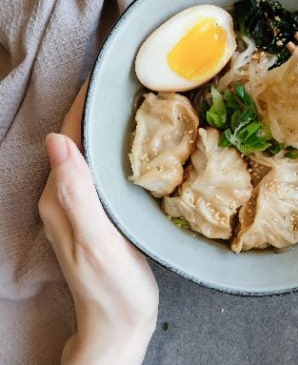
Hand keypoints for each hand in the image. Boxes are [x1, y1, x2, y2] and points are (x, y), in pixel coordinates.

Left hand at [39, 83, 158, 364]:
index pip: (67, 137)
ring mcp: (79, 204)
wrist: (119, 324)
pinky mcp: (96, 211)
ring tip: (135, 105)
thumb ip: (76, 194)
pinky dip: (115, 148)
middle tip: (131, 85)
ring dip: (107, 126)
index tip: (109, 77)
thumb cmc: (112, 288)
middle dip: (97, 109)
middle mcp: (63, 195)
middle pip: (76, 139)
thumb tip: (57, 141)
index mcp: (60, 197)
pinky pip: (101, 168)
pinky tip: (135, 144)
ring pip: (89, 152)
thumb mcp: (97, 242)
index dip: (84, 105)